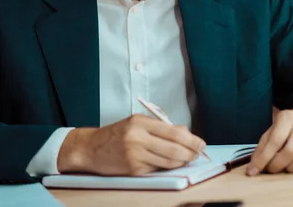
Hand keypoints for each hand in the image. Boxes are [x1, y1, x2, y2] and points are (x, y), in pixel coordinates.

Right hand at [57, 114, 205, 175]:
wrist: (91, 148)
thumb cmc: (117, 134)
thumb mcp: (138, 123)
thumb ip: (161, 127)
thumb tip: (186, 134)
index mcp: (140, 122)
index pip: (173, 132)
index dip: (191, 140)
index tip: (201, 144)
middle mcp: (138, 138)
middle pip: (174, 148)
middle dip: (190, 153)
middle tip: (198, 154)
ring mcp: (135, 155)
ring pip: (168, 161)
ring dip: (182, 161)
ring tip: (187, 158)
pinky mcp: (133, 169)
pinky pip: (157, 169)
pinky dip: (167, 167)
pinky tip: (171, 163)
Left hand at [247, 104, 292, 174]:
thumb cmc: (290, 128)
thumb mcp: (273, 130)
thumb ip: (262, 147)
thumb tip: (253, 167)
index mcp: (287, 118)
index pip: (274, 141)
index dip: (263, 158)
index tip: (253, 170)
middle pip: (290, 151)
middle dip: (277, 165)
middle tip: (271, 169)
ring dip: (292, 168)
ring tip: (285, 167)